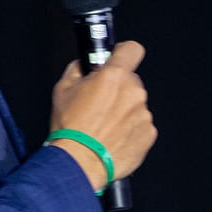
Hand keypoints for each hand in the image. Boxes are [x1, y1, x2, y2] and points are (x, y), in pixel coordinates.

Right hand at [48, 40, 156, 191]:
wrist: (80, 162)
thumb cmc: (71, 129)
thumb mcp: (63, 89)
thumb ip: (78, 70)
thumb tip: (84, 65)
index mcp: (114, 76)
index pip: (132, 50)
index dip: (124, 53)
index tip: (119, 60)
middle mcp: (133, 92)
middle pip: (131, 81)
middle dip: (118, 89)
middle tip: (101, 104)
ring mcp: (143, 114)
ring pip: (136, 105)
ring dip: (124, 112)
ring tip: (104, 126)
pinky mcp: (148, 134)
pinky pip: (141, 126)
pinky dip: (130, 130)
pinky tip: (113, 138)